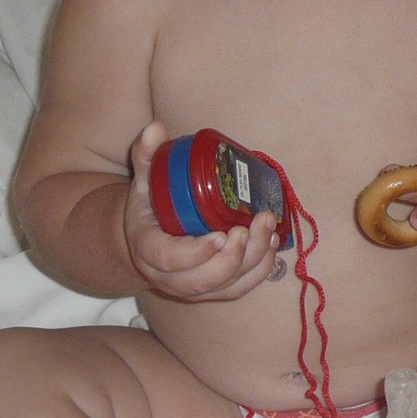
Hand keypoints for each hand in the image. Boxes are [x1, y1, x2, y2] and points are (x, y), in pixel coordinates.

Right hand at [123, 122, 284, 301]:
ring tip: (268, 229)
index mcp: (147, 249)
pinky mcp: (214, 291)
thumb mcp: (144, 182)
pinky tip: (272, 244)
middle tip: (251, 227)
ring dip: (253, 261)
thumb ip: (147, 156)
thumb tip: (155, 127)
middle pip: (203, 280)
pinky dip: (260, 271)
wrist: (146, 240)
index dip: (197, 252)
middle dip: (234, 258)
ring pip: (225, 286)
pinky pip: (239, 289)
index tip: (222, 234)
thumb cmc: (149, 208)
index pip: (169, 259)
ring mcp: (192, 288)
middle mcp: (168, 277)